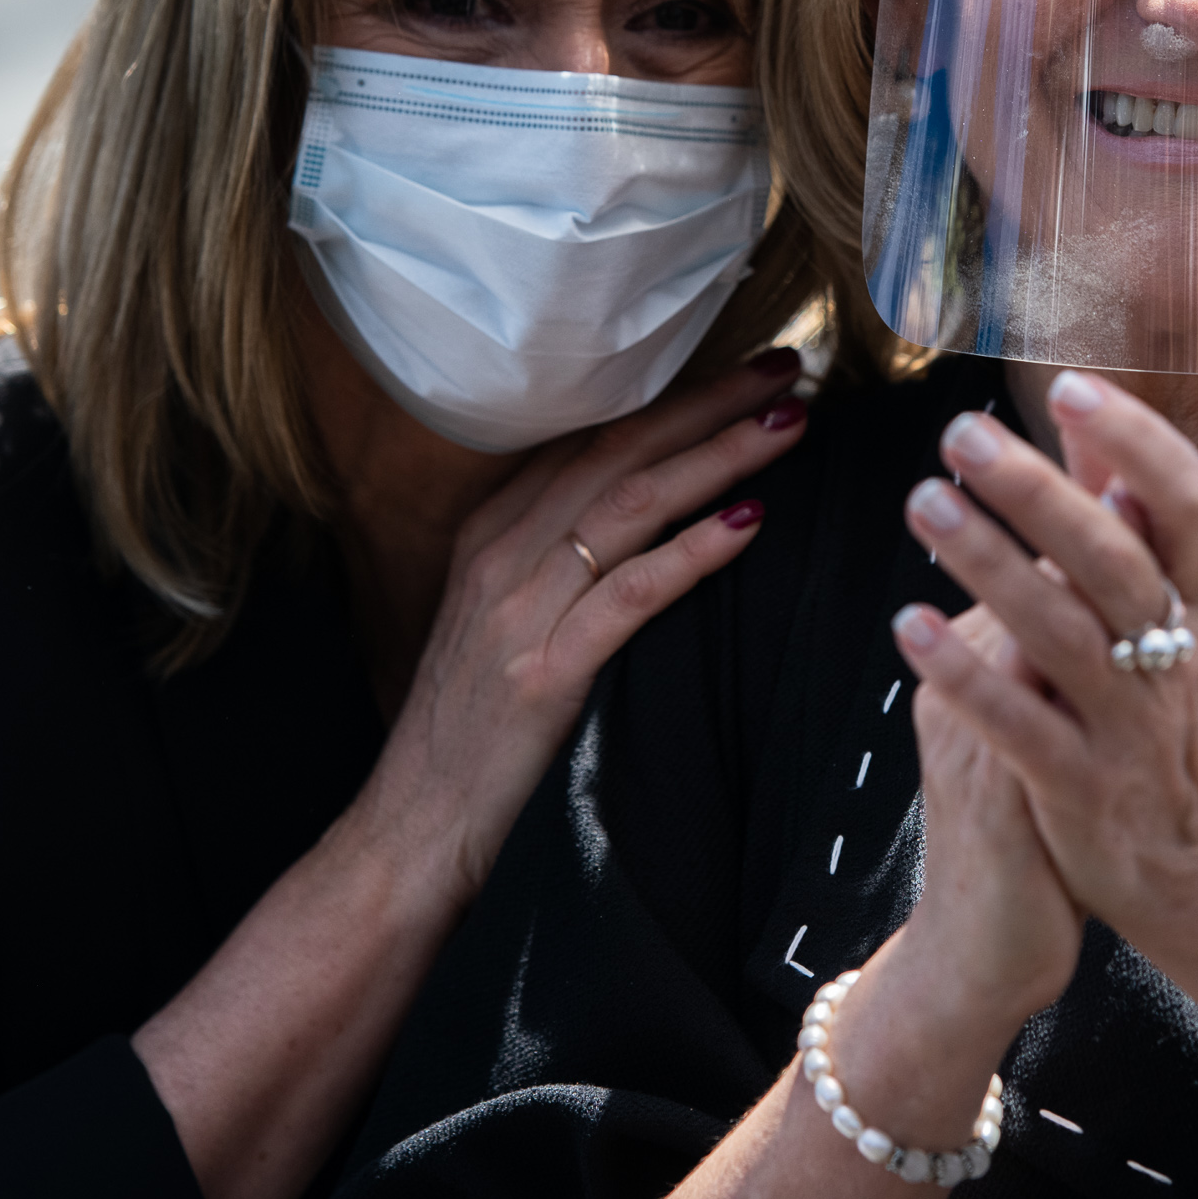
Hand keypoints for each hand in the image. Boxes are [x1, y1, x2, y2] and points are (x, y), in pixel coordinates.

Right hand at [375, 348, 810, 894]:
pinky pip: (630, 594)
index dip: (674, 396)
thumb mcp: (499, 625)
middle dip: (709, 402)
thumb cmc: (472, 735)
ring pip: (630, 503)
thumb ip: (554, 566)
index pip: (592, 438)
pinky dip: (691, 552)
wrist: (410, 832)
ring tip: (786, 423)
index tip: (747, 368)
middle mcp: (502, 555)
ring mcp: (519, 611)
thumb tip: (646, 518)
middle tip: (787, 366)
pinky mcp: (543, 673)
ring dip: (717, 455)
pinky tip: (747, 523)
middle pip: (619, 451)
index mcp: (491, 534)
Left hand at [887, 373, 1197, 939]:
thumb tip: (1141, 438)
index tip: (1071, 387)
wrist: (1185, 857)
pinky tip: (909, 624)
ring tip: (922, 503)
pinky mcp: (1080, 785)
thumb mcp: (1172, 618)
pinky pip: (1020, 725)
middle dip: (1038, 492)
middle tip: (961, 433)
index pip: (1184, 504)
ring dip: (989, 565)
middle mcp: (1171, 653)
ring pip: (1061, 636)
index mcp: (1196, 598)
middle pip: (1112, 560)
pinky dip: (966, 674)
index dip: (1137, 442)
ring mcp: (1127, 724)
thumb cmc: (1161, 710)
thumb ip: (1145, 530)